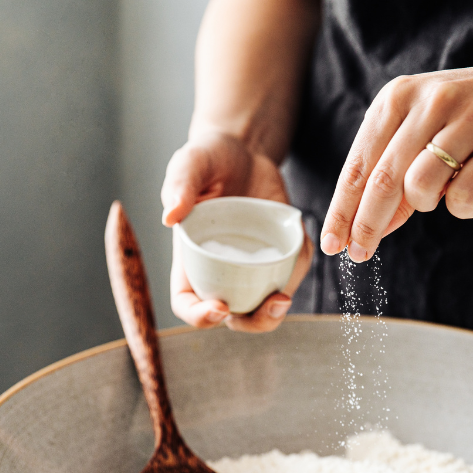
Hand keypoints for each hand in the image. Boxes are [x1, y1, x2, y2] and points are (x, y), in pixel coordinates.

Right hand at [161, 130, 312, 331]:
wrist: (243, 150)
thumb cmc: (208, 159)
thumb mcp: (190, 164)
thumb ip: (179, 186)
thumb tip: (170, 216)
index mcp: (191, 260)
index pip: (187, 303)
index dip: (200, 317)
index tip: (220, 307)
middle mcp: (220, 271)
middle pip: (233, 317)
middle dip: (252, 322)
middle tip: (271, 303)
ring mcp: (251, 267)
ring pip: (264, 304)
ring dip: (277, 309)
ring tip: (284, 294)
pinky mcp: (278, 255)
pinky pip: (290, 273)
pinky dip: (298, 269)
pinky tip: (302, 247)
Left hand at [319, 48, 472, 261]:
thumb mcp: (427, 129)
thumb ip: (396, 173)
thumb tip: (368, 228)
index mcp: (398, 97)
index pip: (358, 166)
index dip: (341, 211)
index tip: (332, 245)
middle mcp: (428, 103)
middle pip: (381, 182)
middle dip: (365, 226)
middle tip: (359, 254)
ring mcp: (466, 121)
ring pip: (419, 188)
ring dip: (424, 205)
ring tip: (441, 194)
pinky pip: (463, 196)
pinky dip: (461, 207)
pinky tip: (471, 197)